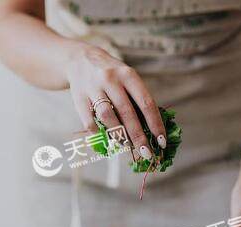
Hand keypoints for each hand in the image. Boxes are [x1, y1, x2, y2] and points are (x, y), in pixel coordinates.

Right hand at [65, 44, 165, 158]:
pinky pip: (89, 121)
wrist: (80, 59)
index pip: (146, 103)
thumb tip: (153, 132)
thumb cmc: (113, 76)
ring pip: (107, 117)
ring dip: (119, 135)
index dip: (155, 125)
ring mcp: (93, 87)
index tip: (162, 142)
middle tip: (147, 153)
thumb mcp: (128, 79)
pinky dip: (99, 133)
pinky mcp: (78, 97)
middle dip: (139, 137)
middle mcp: (111, 79)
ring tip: (128, 147)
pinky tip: (108, 139)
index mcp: (128, 75)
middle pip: (127, 113)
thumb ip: (139, 100)